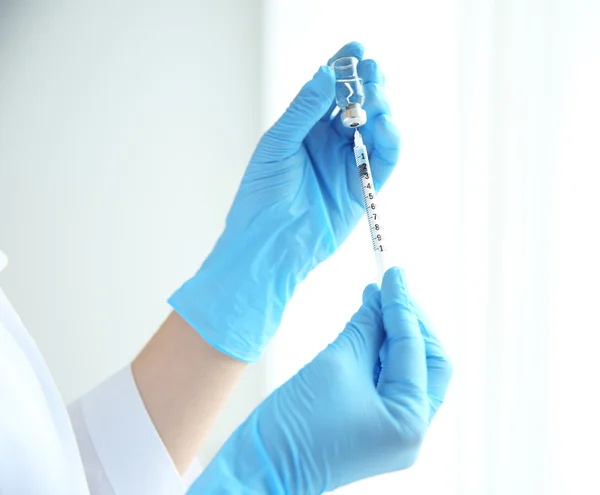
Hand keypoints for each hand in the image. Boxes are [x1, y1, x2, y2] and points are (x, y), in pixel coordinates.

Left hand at [168, 42, 399, 361]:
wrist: (267, 244)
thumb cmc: (260, 196)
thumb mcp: (278, 145)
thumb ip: (304, 111)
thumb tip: (325, 74)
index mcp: (303, 132)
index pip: (328, 92)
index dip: (343, 69)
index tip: (356, 49)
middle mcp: (327, 145)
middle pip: (356, 106)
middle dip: (367, 85)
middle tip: (372, 70)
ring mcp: (346, 166)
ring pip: (374, 129)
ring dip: (381, 108)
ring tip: (378, 94)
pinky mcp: (362, 189)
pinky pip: (384, 159)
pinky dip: (389, 139)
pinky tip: (384, 122)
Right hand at [188, 268, 451, 493]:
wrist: (260, 468)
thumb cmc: (295, 426)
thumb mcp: (336, 364)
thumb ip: (365, 327)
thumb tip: (379, 297)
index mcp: (410, 422)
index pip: (415, 349)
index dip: (402, 306)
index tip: (393, 274)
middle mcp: (410, 431)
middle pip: (425, 361)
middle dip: (408, 321)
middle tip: (390, 287)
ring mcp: (393, 431)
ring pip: (407, 369)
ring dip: (392, 333)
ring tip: (374, 299)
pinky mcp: (374, 426)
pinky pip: (387, 380)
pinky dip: (378, 351)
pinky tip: (366, 325)